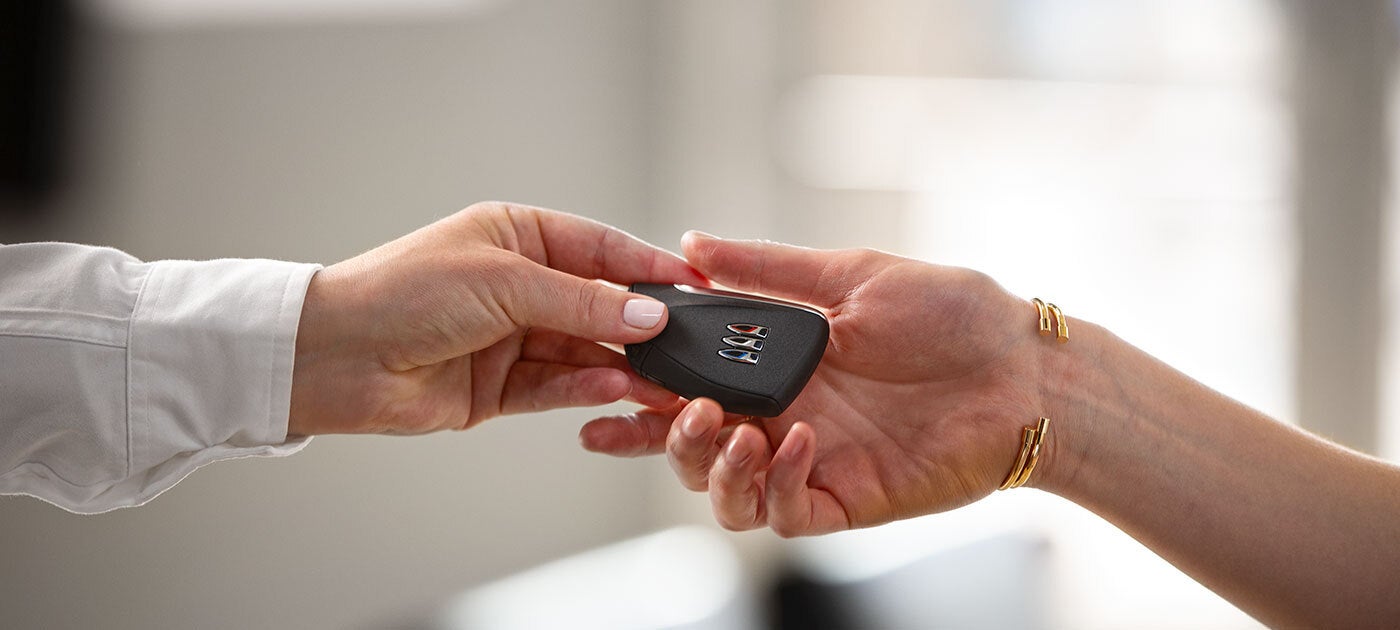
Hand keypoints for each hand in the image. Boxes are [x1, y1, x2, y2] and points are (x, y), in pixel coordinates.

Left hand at [288, 202, 705, 435]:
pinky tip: (616, 390)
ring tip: (662, 378)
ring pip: (584, 352)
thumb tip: (647, 314)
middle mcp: (519, 285)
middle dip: (642, 325)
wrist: (334, 357)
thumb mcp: (502, 282)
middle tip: (688, 343)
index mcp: (518, 236)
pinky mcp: (500, 387)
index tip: (696, 286)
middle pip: (599, 305)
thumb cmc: (401, 293)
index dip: (650, 268)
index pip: (602, 250)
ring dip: (622, 365)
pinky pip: (557, 386)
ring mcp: (511, 337)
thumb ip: (580, 302)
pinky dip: (587, 390)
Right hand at [580, 232, 1069, 535]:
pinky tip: (797, 442)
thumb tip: (691, 242)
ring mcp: (814, 464)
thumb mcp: (851, 275)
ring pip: (727, 494)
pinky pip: (787, 513)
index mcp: (779, 366)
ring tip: (727, 429)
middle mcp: (785, 418)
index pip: (690, 383)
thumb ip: (767, 269)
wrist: (1026, 369)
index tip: (601, 382)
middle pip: (692, 447)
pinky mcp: (849, 501)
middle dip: (662, 434)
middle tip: (672, 407)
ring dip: (711, 467)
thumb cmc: (952, 315)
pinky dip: (778, 483)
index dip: (641, 391)